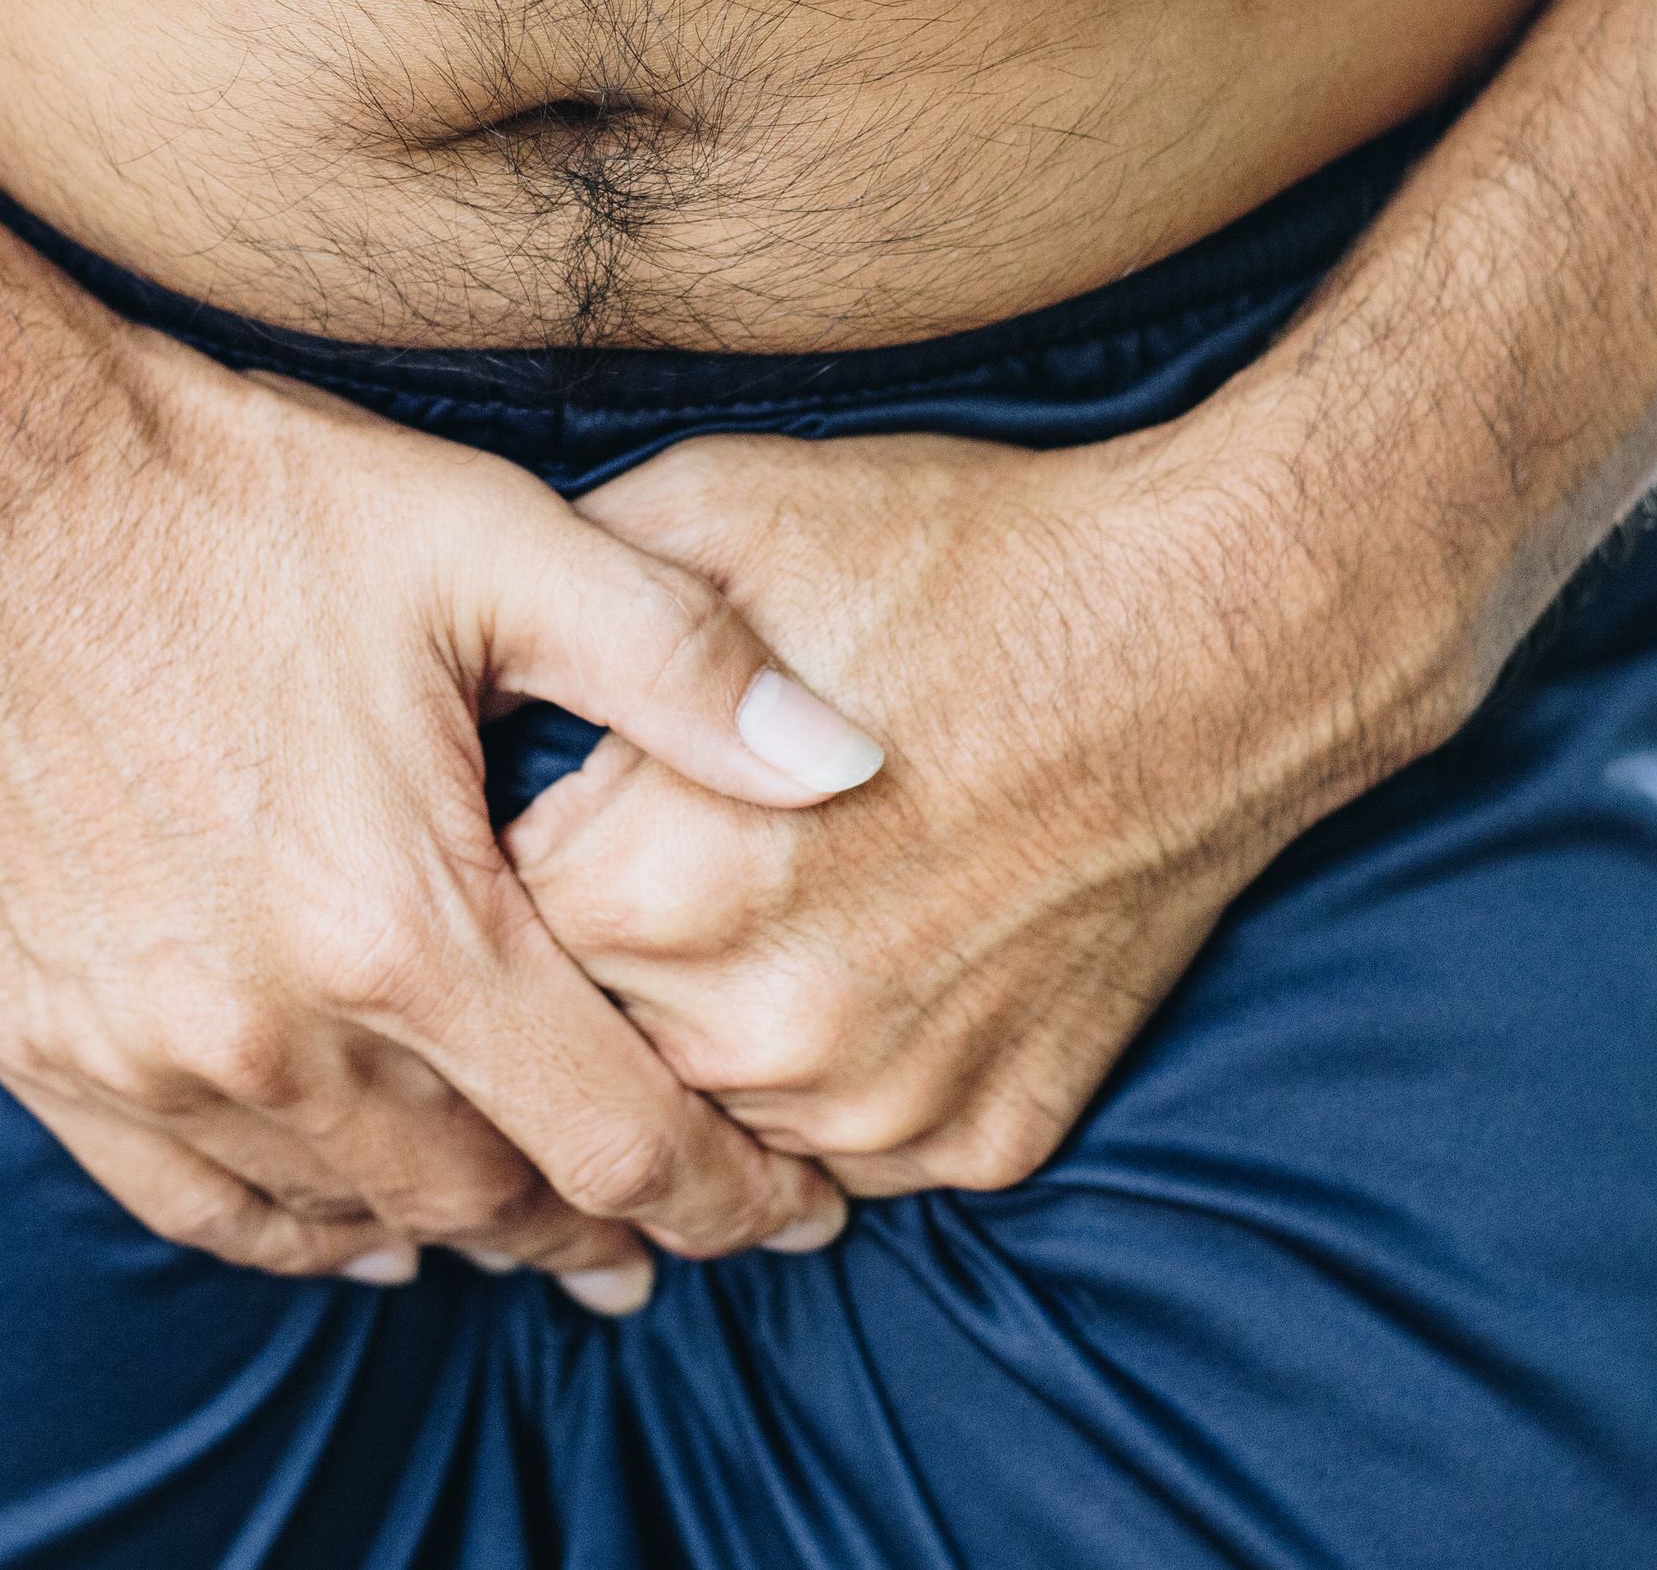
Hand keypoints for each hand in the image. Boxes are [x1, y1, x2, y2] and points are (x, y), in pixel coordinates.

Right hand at [0, 330, 879, 1306]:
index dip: (731, 1198)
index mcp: (407, 926)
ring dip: (468, 1230)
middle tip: (691, 1225)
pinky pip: (196, 1203)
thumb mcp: (496, 548)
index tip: (799, 1211)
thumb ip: (688, 671)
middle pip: (494, 1203)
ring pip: (352, 1216)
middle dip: (612, 1227)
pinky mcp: (40, 1040)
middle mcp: (272, 1028)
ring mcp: (142, 1051)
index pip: (618, 1141)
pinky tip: (362, 1221)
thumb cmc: (247, 508)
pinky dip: (300, 1228)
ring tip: (551, 1229)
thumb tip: (855, 761)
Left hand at [509, 421, 1478, 1196]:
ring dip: (718, 1028)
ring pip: (718, 1106)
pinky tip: (877, 955)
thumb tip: (446, 673)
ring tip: (775, 902)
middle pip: (592, 1032)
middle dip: (604, 952)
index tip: (557, 801)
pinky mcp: (982, 1136)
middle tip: (667, 852)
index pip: (487, 924)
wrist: (1210, 634)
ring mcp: (875, 1102)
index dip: (511, 851)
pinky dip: (846, 1073)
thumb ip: (552, 608)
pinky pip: (853, 1146)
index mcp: (650, 887)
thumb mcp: (711, 510)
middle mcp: (751, 1028)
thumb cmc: (955, 556)